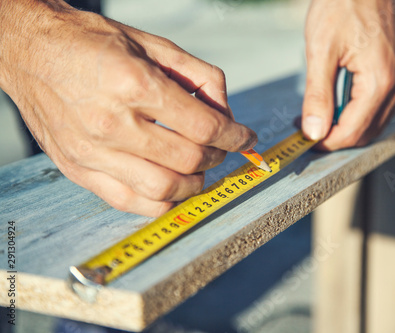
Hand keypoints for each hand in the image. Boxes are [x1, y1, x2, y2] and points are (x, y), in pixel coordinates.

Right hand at [0, 0, 256, 216]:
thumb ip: (199, 78)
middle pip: (188, 160)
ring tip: (197, 170)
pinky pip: (129, 202)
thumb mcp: (153, 44)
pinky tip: (171, 186)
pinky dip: (160, 201)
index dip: (235, 136)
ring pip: (162, 190)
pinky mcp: (77, 170)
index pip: (203, 126)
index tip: (245, 138)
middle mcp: (111, 122)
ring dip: (193, 185)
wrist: (30, 51)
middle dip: (216, 157)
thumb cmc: (91, 43)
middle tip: (219, 149)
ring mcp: (92, 152)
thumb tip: (228, 114)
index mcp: (133, 84)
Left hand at [302, 0, 394, 149]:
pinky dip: (356, 113)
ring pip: (373, 121)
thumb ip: (318, 95)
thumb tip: (313, 131)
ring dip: (345, 127)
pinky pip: (378, 105)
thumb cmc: (341, 5)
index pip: (352, 131)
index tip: (302, 138)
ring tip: (316, 117)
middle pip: (366, 132)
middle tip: (306, 129)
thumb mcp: (321, 50)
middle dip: (335, 138)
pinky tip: (334, 104)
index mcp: (379, 81)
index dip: (325, 142)